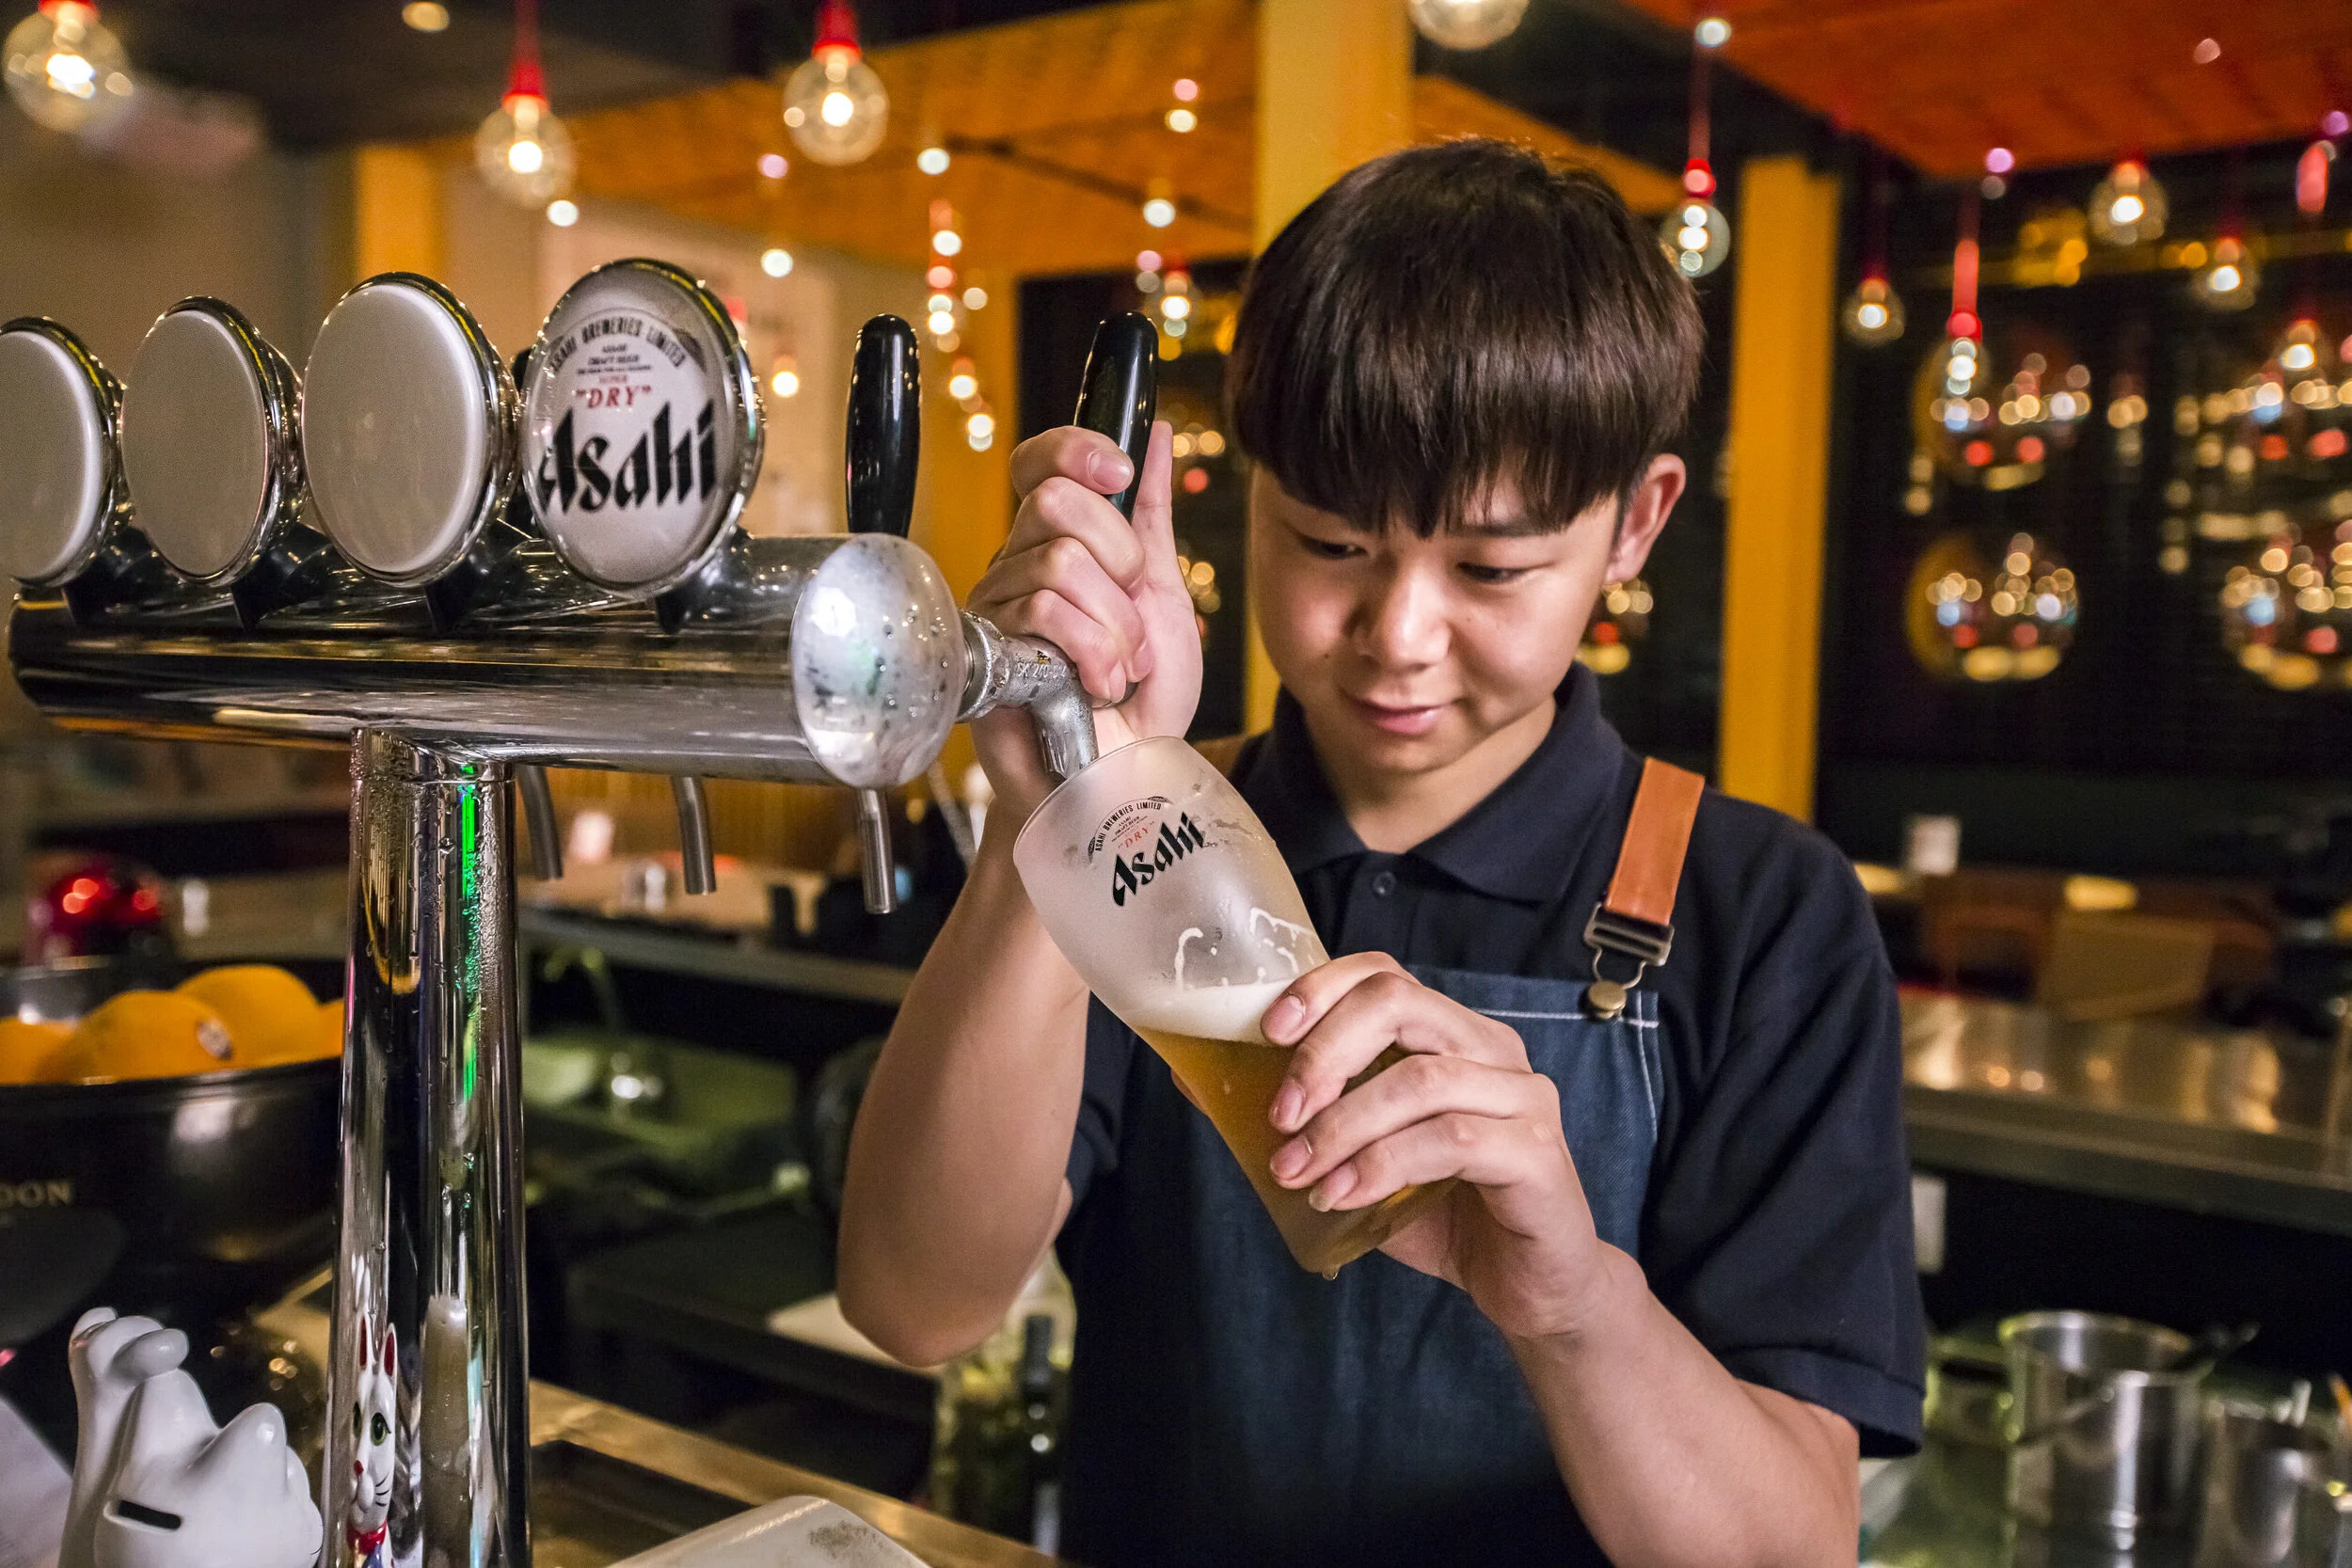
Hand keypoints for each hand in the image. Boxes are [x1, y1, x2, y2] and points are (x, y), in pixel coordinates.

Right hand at [967, 421, 1199, 826]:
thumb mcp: (1162, 594)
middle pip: (1055, 504)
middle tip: (1133, 613)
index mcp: (1058, 542)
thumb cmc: (1141, 699)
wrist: (1123, 776)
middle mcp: (1017, 565)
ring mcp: (996, 609)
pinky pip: (1041, 616)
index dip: (1076, 449)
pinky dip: (1091, 652)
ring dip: (1113, 626)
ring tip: (1120, 670)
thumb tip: (1153, 434)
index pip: (1041, 462)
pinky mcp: (986, 654)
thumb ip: (1151, 517)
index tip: (1122, 472)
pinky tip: (1094, 686)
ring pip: (1056, 565)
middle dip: (1117, 559)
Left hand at [1260, 954, 1613, 1339]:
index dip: (1321, 990)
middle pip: (1400, 1004)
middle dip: (1324, 1053)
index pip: (1384, 975)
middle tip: (1280, 1115)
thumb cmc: (1444, 1215)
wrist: (1529, 1289)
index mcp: (1451, 1035)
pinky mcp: (1537, 1153)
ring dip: (1343, 1125)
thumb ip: (1302, 1118)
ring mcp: (1523, 1098)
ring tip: (1298, 1172)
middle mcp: (1493, 1050)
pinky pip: (1450, 1142)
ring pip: (1420, 1079)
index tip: (1267, 1033)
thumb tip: (1198, 1080)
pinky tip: (1343, 1197)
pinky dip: (1381, 1166)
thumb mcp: (1358, 1159)